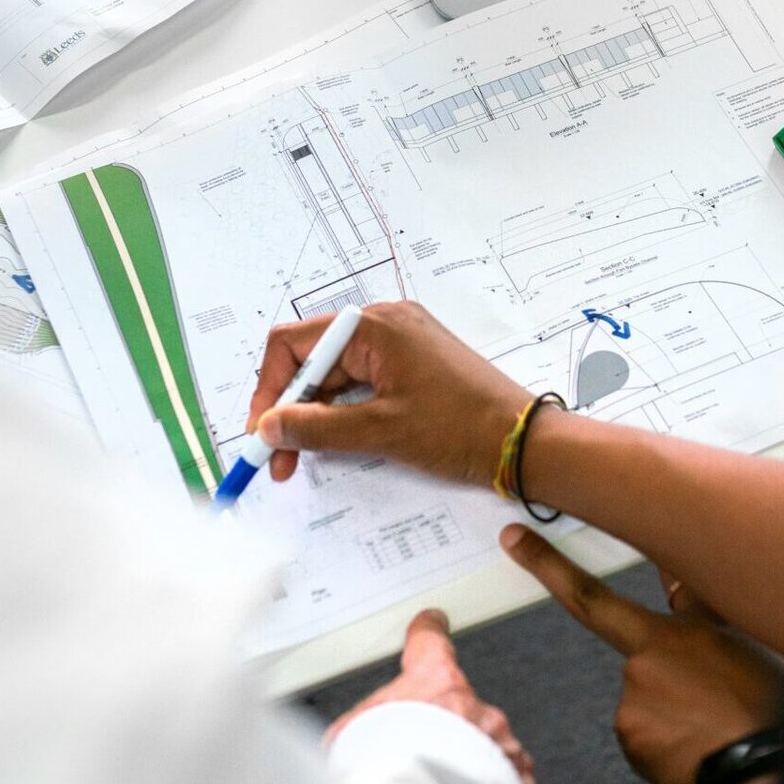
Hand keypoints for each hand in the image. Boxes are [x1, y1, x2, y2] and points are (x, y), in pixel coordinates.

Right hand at [248, 301, 528, 487]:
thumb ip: (317, 427)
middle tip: (280, 459)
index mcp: (375, 326)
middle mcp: (385, 323)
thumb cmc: (461, 429)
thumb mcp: (380, 431)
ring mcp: (401, 341)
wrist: (522, 440)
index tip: (261, 433)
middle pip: (313, 358)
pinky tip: (336, 441)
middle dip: (290, 408)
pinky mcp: (413, 362)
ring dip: (315, 413)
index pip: (294, 343)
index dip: (270, 389)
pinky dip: (343, 410)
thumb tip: (269, 426)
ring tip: (304, 458)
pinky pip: (361, 379)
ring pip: (336, 373)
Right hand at [328, 608, 552, 783]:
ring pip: (497, 757)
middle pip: (466, 714)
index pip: (432, 645)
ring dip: (479, 776)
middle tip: (427, 766)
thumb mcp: (348, 740)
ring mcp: (508, 753)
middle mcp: (480, 714)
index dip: (429, 632)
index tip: (431, 624)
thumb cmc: (387, 776)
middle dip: (451, 737)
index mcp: (438, 687)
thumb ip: (351, 734)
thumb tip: (336, 746)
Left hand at [502, 525, 783, 783]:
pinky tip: (700, 749)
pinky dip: (667, 742)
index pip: (592, 593)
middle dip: (659, 666)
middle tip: (708, 695)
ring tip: (715, 727)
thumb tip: (679, 582)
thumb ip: (699, 611)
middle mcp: (642, 664)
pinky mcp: (630, 742)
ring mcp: (632, 704)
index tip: (513, 543)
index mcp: (670, 633)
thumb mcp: (744, 643)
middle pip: (639, 659)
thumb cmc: (768, 711)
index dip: (548, 565)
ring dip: (672, 712)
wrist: (766, 778)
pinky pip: (643, 736)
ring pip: (644, 700)